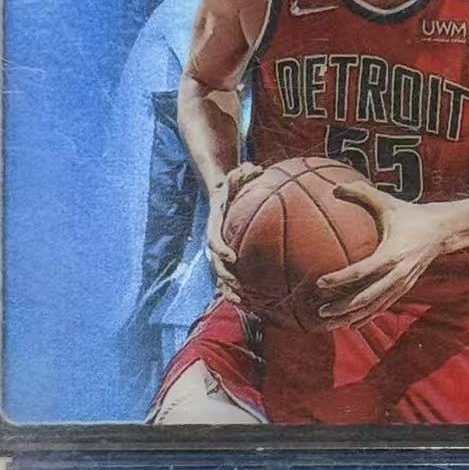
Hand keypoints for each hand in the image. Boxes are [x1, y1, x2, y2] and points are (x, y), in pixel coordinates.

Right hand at [206, 162, 262, 302]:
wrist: (220, 193)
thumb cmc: (232, 184)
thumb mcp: (236, 175)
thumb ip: (243, 172)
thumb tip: (254, 167)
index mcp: (215, 223)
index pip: (214, 239)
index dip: (221, 248)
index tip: (232, 256)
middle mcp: (214, 239)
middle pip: (214, 262)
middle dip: (224, 276)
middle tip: (236, 286)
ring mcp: (219, 248)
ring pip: (220, 273)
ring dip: (228, 288)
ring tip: (240, 301)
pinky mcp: (226, 254)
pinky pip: (229, 273)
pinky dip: (234, 287)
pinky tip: (246, 302)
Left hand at [316, 180, 453, 327]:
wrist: (443, 231)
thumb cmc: (411, 215)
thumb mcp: (388, 202)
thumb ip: (361, 193)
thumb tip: (334, 186)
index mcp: (392, 253)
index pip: (362, 270)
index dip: (341, 278)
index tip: (320, 282)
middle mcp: (398, 273)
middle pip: (367, 296)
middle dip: (343, 307)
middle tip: (321, 311)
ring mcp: (402, 284)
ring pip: (375, 306)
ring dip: (352, 316)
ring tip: (330, 323)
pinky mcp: (405, 288)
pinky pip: (383, 306)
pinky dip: (367, 316)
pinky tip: (351, 324)